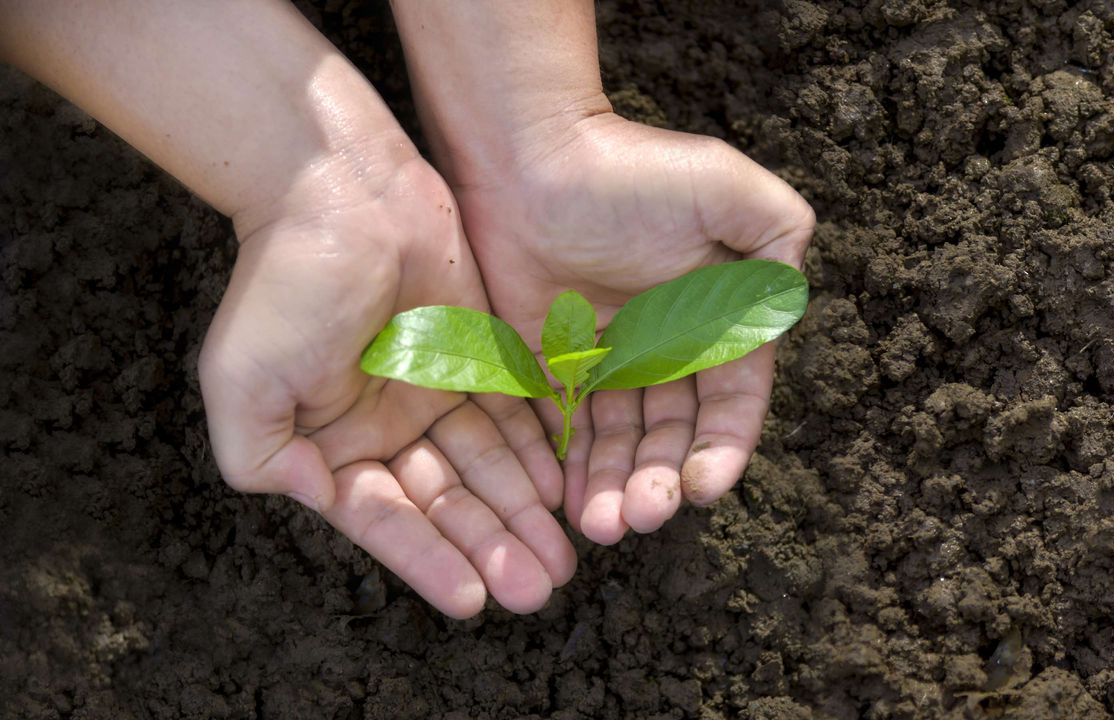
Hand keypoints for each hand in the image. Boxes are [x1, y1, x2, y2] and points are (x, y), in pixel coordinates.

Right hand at [198, 159, 573, 615]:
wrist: (342, 188)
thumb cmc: (286, 282)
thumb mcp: (244, 381)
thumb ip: (265, 458)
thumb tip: (320, 502)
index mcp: (332, 444)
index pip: (388, 519)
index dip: (429, 561)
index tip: (473, 600)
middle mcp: (387, 427)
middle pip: (449, 502)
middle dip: (491, 547)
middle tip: (538, 589)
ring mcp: (436, 391)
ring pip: (488, 467)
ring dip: (522, 513)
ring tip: (561, 559)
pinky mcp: (480, 355)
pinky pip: (515, 415)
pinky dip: (537, 453)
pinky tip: (561, 490)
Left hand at [452, 113, 814, 543]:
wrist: (531, 155)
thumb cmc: (630, 169)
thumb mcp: (726, 187)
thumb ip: (779, 235)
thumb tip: (788, 299)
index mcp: (714, 323)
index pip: (731, 404)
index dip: (722, 449)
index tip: (706, 485)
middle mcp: (665, 353)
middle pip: (672, 437)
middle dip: (661, 482)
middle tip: (642, 515)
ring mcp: (607, 364)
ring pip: (618, 445)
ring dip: (615, 488)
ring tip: (602, 525)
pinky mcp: (552, 367)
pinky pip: (564, 431)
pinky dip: (568, 469)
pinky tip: (567, 503)